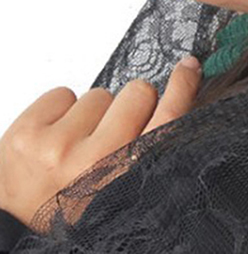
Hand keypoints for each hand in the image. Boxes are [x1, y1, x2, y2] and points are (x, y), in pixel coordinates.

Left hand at [0, 56, 202, 229]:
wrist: (16, 223)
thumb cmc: (73, 204)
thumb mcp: (124, 184)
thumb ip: (147, 147)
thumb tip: (168, 98)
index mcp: (127, 177)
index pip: (168, 119)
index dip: (182, 87)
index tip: (188, 67)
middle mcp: (96, 163)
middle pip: (138, 92)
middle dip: (128, 105)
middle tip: (109, 133)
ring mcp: (59, 147)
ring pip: (98, 94)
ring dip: (88, 115)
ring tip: (73, 147)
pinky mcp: (27, 133)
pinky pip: (62, 93)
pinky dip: (58, 111)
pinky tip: (52, 139)